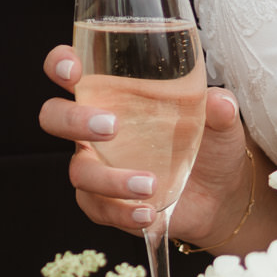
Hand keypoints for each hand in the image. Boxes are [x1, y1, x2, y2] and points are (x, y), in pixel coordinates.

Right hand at [37, 45, 264, 251]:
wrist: (222, 194)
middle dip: (72, 119)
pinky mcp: (107, 202)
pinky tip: (149, 212)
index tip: (73, 70)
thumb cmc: (211, 143)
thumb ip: (219, 107)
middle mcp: (95, 128)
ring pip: (79, 171)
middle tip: (111, 125)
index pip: (70, 71)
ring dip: (110, 179)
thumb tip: (220, 102)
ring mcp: (98, 166)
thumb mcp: (220, 121)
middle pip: (54, 116)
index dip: (60, 64)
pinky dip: (121, 212)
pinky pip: (97, 208)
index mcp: (113, 94)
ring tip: (149, 184)